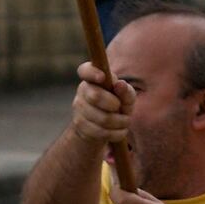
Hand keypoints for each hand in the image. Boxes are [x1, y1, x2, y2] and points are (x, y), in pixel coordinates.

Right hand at [70, 54, 137, 178]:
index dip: (92, 72)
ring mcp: (79, 109)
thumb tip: (119, 84)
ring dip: (119, 121)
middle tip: (121, 107)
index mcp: (92, 79)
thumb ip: (126, 90)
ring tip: (126, 121)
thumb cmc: (117, 104)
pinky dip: (116, 133)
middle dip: (113, 104)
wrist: (103, 126)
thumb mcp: (126, 96)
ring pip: (101, 118)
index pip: (85, 70)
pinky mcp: (80, 126)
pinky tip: (121, 131)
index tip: (103, 77)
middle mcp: (82, 91)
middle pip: (95, 96)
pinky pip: (100, 132)